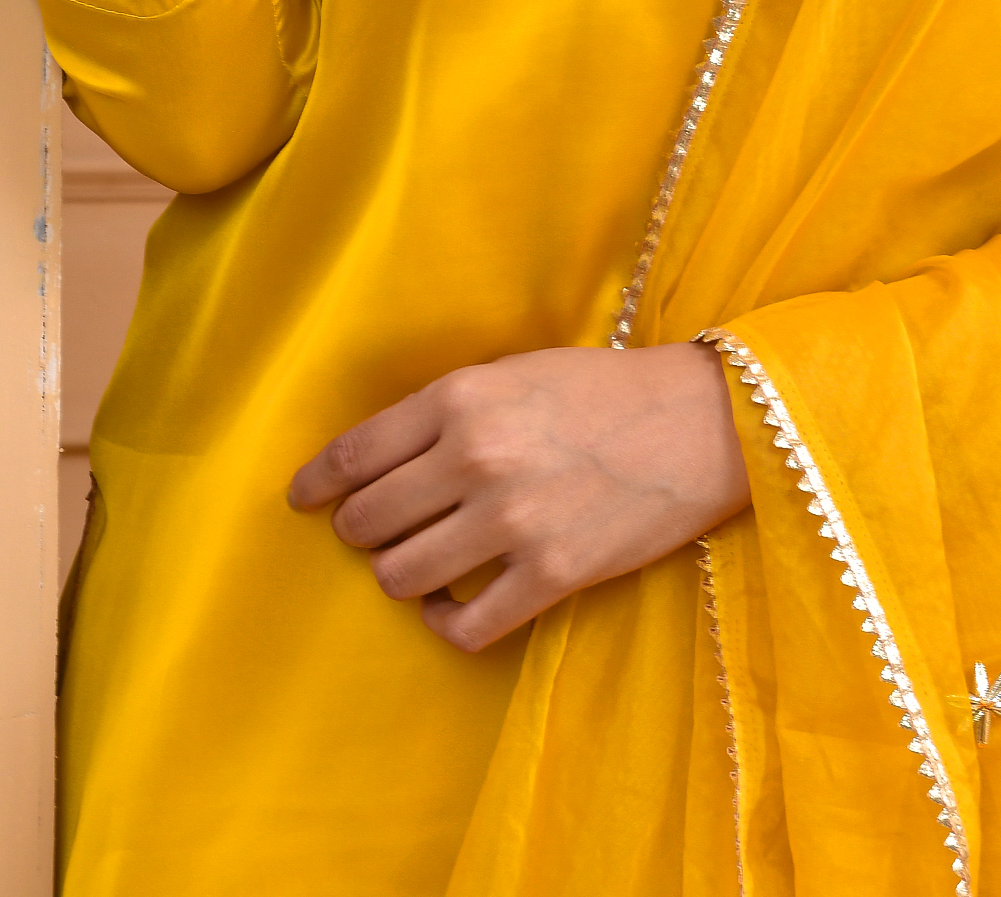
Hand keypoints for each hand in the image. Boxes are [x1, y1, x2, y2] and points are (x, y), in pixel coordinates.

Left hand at [288, 343, 749, 651]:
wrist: (699, 423)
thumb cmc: (601, 390)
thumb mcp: (512, 373)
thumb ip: (445, 412)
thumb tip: (378, 461)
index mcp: (460, 399)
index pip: (355, 455)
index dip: (317, 484)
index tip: (301, 499)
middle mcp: (475, 459)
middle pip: (367, 522)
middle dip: (360, 532)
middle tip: (376, 531)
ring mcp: (511, 523)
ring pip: (402, 578)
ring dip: (400, 576)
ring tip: (420, 564)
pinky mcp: (550, 577)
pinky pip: (463, 626)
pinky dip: (445, 623)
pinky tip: (453, 606)